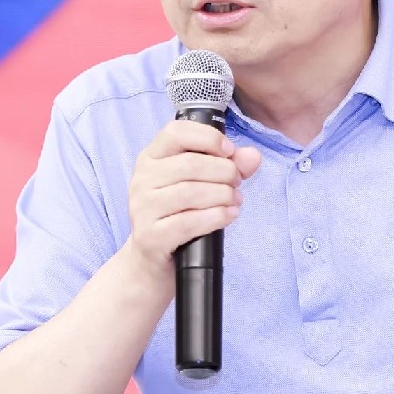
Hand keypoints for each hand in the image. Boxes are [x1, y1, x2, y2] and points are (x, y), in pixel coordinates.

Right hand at [123, 120, 262, 281]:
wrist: (153, 260)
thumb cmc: (178, 215)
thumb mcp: (201, 184)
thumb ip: (228, 166)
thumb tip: (253, 156)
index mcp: (151, 158)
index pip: (175, 132)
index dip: (208, 138)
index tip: (229, 151)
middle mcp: (141, 180)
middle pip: (190, 164)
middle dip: (224, 172)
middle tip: (237, 182)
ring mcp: (142, 208)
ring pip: (190, 193)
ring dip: (223, 195)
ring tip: (235, 200)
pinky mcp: (150, 236)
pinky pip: (188, 222)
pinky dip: (215, 217)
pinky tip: (229, 215)